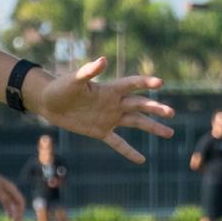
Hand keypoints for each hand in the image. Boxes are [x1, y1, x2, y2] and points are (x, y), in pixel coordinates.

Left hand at [30, 57, 173, 163]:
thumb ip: (88, 71)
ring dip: (152, 127)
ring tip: (169, 133)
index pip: (132, 85)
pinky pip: (117, 143)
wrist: (50, 103)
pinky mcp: (101, 131)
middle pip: (139, 106)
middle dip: (155, 109)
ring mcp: (109, 118)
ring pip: (135, 122)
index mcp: (109, 89)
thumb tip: (102, 60)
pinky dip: (128, 151)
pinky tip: (141, 160)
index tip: (160, 83)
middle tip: (171, 113)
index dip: (145, 83)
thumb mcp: (74, 80)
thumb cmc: (61, 87)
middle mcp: (114, 103)